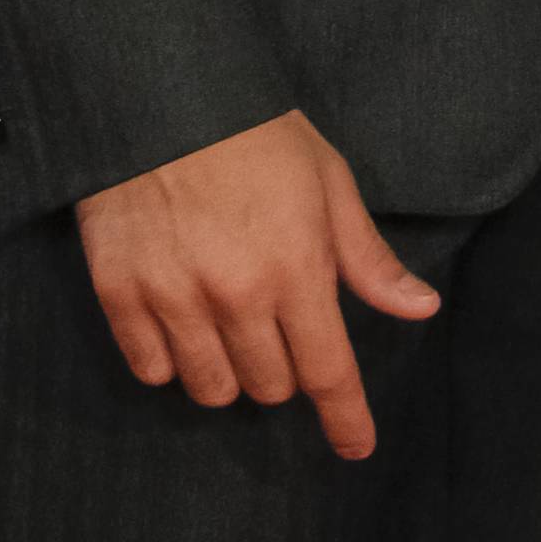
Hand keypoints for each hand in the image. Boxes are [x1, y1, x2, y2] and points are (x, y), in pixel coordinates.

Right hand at [74, 108, 438, 458]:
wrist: (161, 94)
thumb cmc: (258, 133)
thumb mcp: (329, 181)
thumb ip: (367, 257)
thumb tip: (419, 308)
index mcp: (297, 267)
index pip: (329, 371)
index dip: (346, 418)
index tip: (358, 447)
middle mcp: (237, 296)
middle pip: (271, 386)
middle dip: (286, 369)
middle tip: (280, 321)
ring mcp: (174, 300)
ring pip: (211, 388)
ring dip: (230, 370)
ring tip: (230, 323)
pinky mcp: (121, 296)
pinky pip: (151, 370)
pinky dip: (171, 359)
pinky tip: (181, 320)